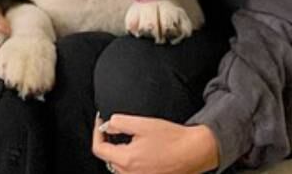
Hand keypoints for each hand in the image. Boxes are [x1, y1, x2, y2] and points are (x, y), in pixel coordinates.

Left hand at [91, 115, 219, 173]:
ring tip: (132, 139)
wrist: (194, 152)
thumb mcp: (142, 124)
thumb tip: (106, 126)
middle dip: (110, 142)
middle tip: (117, 128)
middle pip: (109, 158)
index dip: (97, 133)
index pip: (99, 149)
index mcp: (126, 160)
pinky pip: (131, 171)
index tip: (101, 122)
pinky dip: (131, 161)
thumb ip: (119, 123)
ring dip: (120, 152)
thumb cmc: (172, 138)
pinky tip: (142, 150)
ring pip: (119, 166)